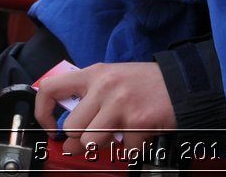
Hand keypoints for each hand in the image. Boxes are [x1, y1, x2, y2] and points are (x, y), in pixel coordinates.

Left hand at [33, 62, 175, 153]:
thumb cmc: (145, 85)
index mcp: (94, 74)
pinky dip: (133, 149)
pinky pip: (124, 151)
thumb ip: (89, 104)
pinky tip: (141, 135)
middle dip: (83, 140)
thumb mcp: (113, 81)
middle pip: (73, 129)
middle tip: (100, 135)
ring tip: (121, 134)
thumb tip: (68, 141)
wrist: (181, 83)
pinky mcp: (138, 121)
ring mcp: (121, 104)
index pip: (51, 88)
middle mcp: (104, 86)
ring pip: (92, 142)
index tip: (52, 127)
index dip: (43, 112)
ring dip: (106, 145)